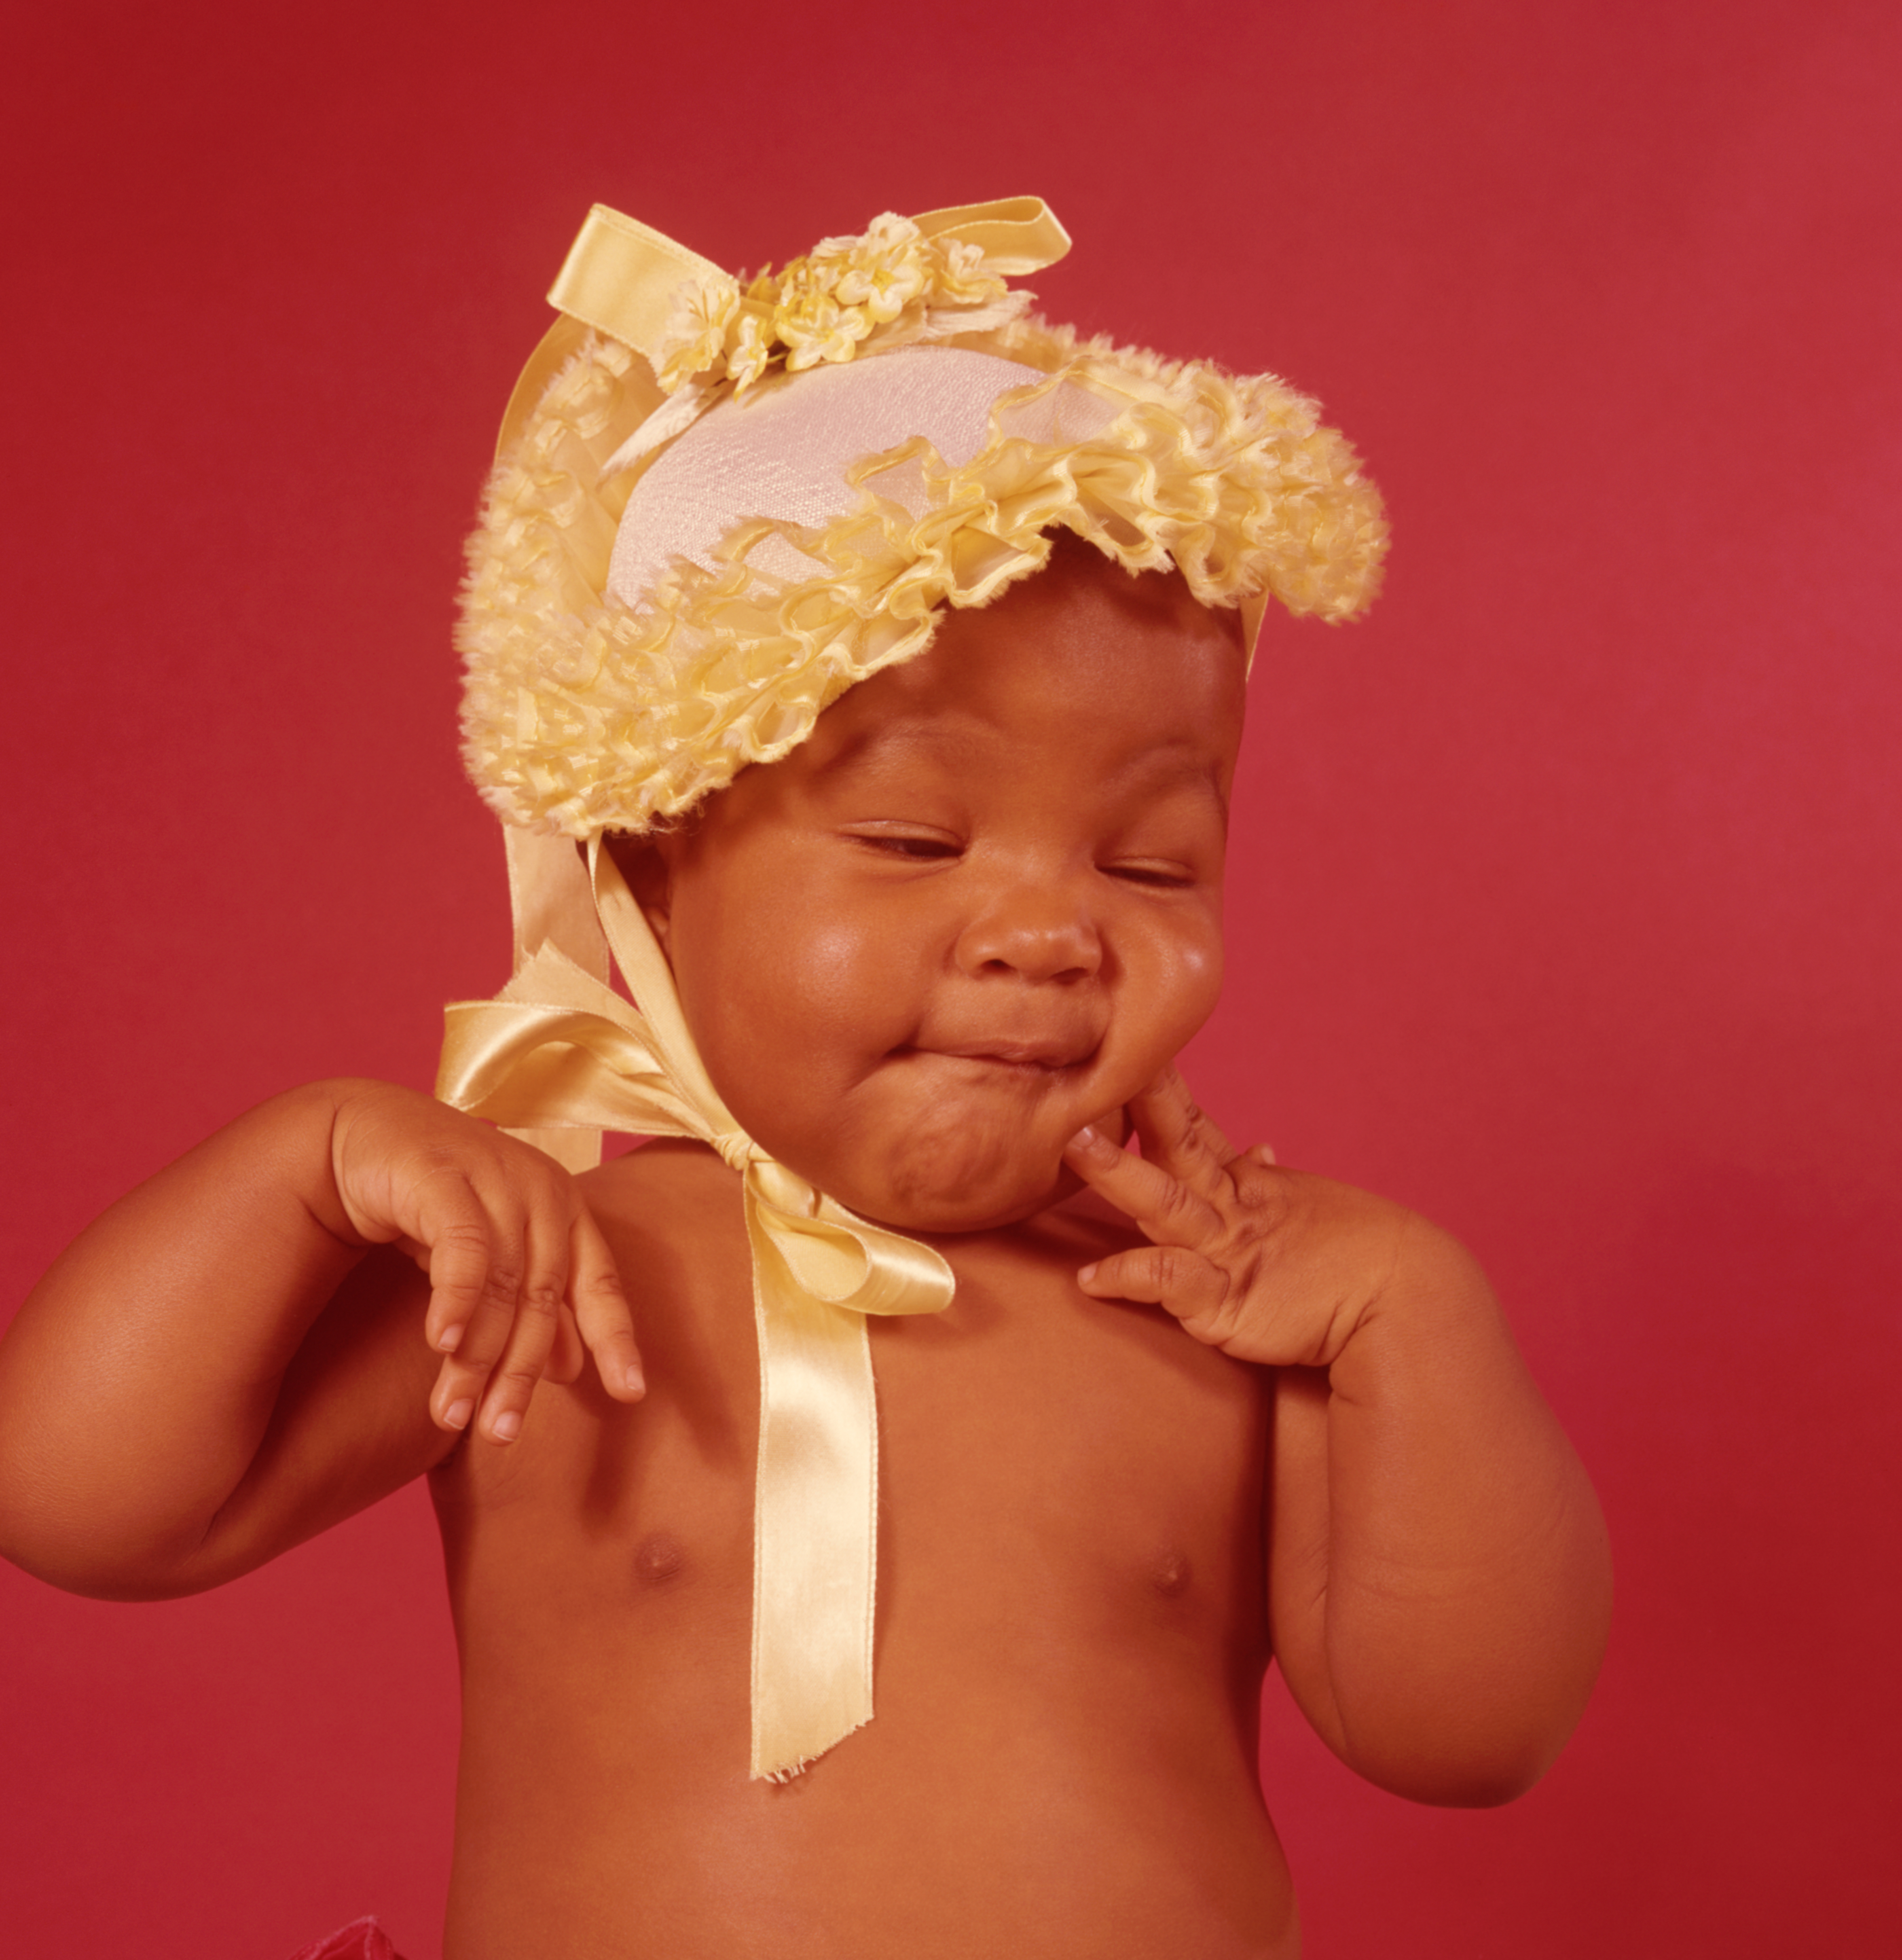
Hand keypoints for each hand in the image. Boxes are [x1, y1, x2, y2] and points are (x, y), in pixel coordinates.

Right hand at [324, 1083, 642, 1442]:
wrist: (365, 1133)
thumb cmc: (436, 1202)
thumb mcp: (492, 1255)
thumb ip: (529, 1305)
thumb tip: (569, 1369)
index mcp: (565, 1211)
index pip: (601, 1284)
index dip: (617, 1339)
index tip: (630, 1395)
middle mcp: (542, 1192)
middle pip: (543, 1299)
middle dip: (518, 1374)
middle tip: (499, 1434)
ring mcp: (496, 1177)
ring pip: (501, 1284)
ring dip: (476, 1356)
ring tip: (451, 1415)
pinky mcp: (444, 1174)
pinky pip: (462, 1248)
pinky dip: (458, 1299)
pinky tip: (442, 1343)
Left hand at [1061, 1067, 1414, 1369]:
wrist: (1409, 1302)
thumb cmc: (1353, 1259)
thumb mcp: (1299, 1210)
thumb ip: (1263, 1182)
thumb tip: (1257, 1150)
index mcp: (1246, 1185)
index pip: (1193, 1126)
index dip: (1159, 1090)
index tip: (1124, 1052)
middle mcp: (1232, 1210)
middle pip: (1177, 1146)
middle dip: (1136, 1108)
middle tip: (1091, 1072)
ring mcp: (1227, 1253)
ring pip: (1165, 1204)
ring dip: (1119, 1174)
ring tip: (1074, 1145)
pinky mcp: (1226, 1304)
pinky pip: (1172, 1282)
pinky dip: (1131, 1277)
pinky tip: (1090, 1279)